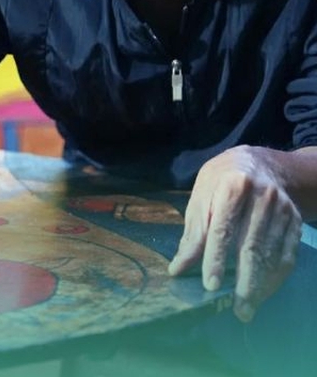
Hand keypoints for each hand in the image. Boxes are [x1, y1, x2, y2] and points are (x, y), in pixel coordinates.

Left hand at [168, 145, 302, 322]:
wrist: (262, 164)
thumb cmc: (223, 180)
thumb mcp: (202, 194)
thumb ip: (194, 231)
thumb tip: (179, 267)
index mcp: (233, 184)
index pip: (223, 227)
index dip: (216, 258)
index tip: (210, 285)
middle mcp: (262, 196)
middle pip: (252, 246)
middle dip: (244, 281)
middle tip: (236, 309)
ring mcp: (282, 209)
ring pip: (271, 254)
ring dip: (259, 286)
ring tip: (246, 308)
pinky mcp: (294, 221)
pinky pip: (287, 255)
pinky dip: (275, 278)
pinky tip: (263, 292)